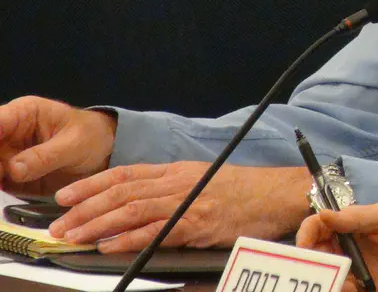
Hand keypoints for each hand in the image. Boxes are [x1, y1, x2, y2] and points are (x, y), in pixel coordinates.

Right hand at [0, 96, 116, 194]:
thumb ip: (46, 156)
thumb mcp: (75, 143)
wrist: (104, 153)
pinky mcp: (10, 178)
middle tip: (2, 176)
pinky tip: (4, 193)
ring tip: (4, 185)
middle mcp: (8, 134)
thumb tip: (14, 170)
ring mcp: (6, 156)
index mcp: (23, 113)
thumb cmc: (91, 136)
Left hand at [49, 162, 311, 251]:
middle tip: (60, 223)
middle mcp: (179, 181)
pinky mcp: (198, 222)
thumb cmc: (248, 191)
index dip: (91, 184)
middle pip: (121, 191)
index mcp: (178, 170)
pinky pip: (156, 230)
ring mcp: (188, 201)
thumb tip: (143, 202)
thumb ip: (175, 188)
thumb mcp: (206, 179)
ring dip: (98, 223)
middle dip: (85, 207)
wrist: (280, 194)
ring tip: (74, 234)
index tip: (66, 195)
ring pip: (132, 209)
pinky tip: (110, 245)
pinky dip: (129, 238)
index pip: (125, 173)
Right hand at [297, 203, 377, 291]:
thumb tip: (323, 214)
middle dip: (310, 263)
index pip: (317, 227)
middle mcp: (346, 248)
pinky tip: (351, 288)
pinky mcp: (362, 288)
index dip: (306, 234)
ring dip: (325, 280)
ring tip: (340, 282)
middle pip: (316, 255)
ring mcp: (353, 270)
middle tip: (315, 270)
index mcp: (349, 226)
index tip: (304, 247)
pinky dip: (341, 290)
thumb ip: (355, 216)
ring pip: (326, 277)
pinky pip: (343, 290)